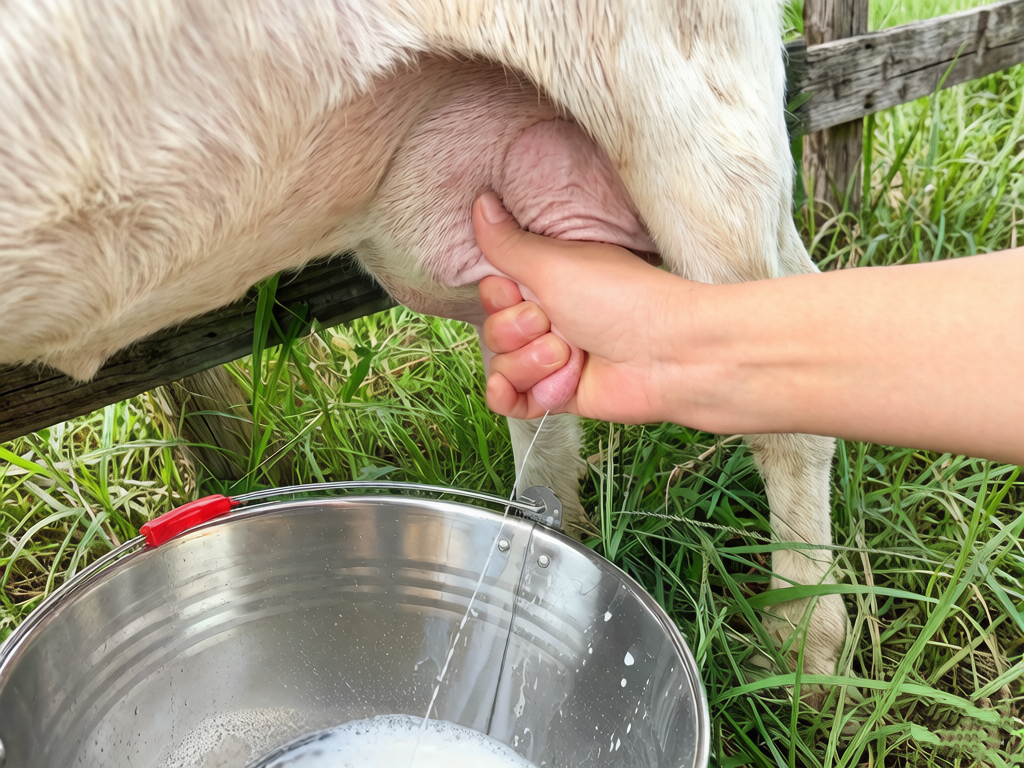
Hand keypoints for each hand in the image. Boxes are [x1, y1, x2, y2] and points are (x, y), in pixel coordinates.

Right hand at [473, 192, 701, 423]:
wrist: (666, 354)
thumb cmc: (619, 299)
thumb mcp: (553, 264)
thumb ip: (508, 244)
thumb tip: (480, 203)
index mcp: (548, 281)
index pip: (492, 293)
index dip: (499, 297)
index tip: (522, 292)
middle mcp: (548, 318)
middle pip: (494, 331)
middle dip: (518, 332)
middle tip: (556, 325)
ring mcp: (552, 359)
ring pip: (502, 367)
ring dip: (530, 364)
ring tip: (570, 357)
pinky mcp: (558, 394)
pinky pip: (511, 402)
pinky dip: (514, 396)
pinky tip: (526, 390)